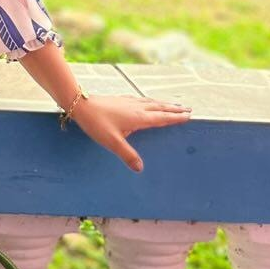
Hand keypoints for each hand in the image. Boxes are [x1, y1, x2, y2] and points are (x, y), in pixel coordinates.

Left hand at [70, 94, 191, 172]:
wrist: (80, 104)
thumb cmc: (96, 123)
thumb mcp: (112, 142)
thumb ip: (127, 155)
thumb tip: (141, 169)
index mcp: (139, 118)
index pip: (162, 118)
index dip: (176, 117)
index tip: (189, 116)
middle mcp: (137, 108)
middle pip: (160, 108)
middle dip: (175, 109)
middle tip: (188, 109)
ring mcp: (129, 102)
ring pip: (152, 102)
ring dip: (164, 104)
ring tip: (174, 104)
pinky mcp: (121, 100)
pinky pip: (142, 99)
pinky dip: (151, 101)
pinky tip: (147, 101)